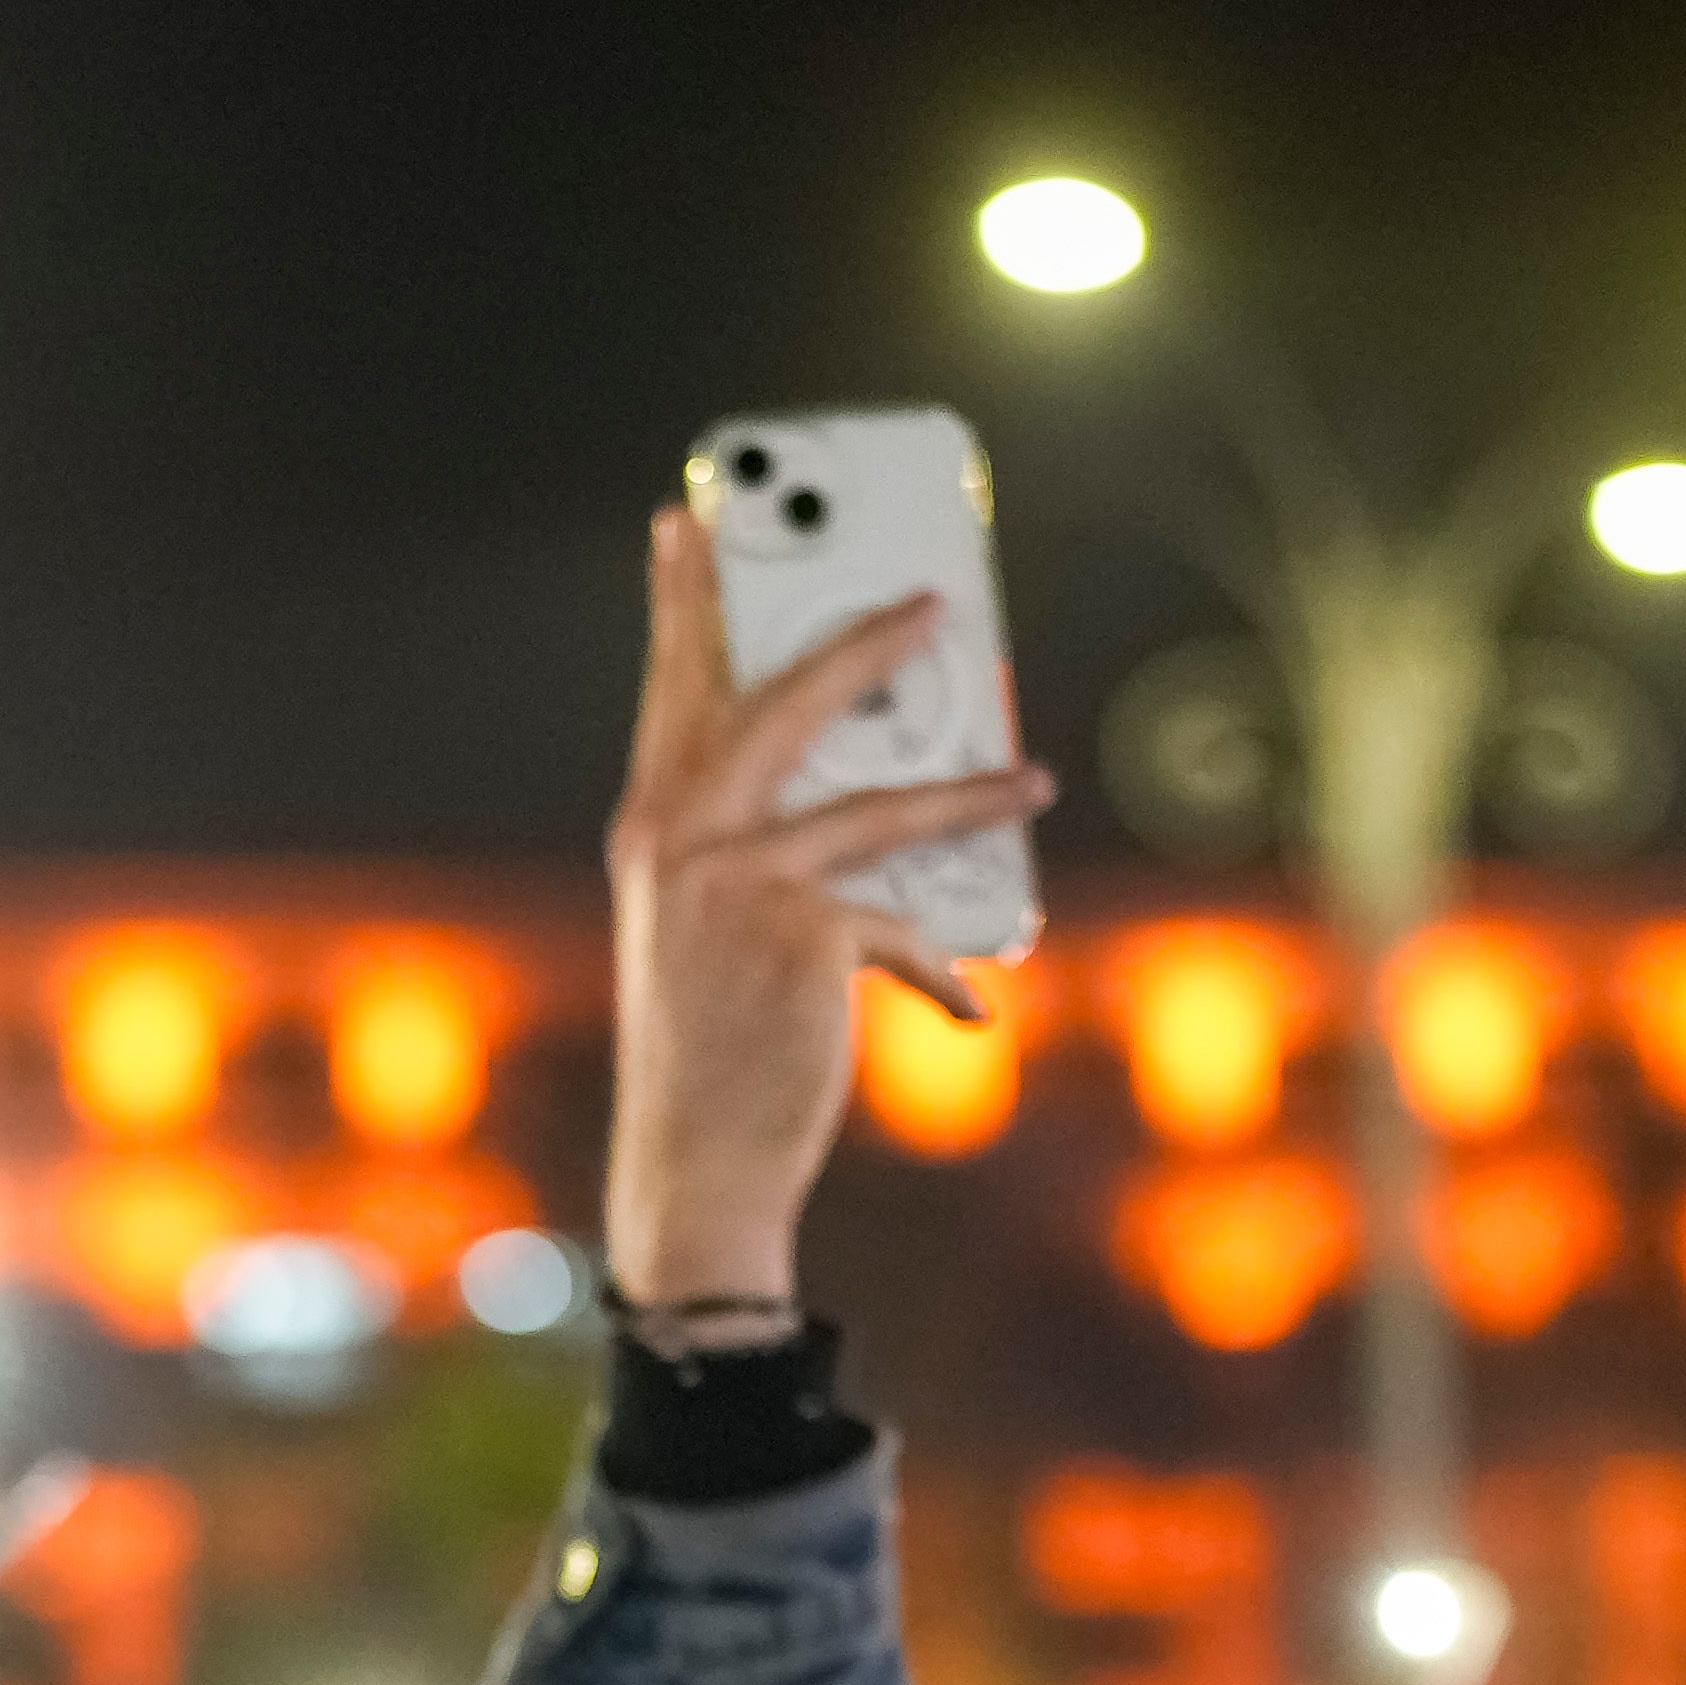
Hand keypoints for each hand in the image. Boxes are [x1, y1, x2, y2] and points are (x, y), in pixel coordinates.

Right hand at [600, 503, 1051, 1312]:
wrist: (694, 1166)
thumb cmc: (709, 1053)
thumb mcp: (707, 934)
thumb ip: (758, 854)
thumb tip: (879, 798)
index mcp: (650, 827)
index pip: (671, 688)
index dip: (684, 601)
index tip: (689, 518)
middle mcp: (681, 838)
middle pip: (779, 703)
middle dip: (859, 640)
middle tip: (932, 597)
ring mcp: (738, 880)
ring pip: (877, 808)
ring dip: (969, 794)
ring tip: (1035, 777)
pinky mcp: (801, 933)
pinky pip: (901, 926)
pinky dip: (941, 969)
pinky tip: (971, 1002)